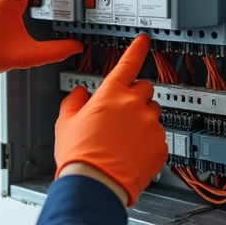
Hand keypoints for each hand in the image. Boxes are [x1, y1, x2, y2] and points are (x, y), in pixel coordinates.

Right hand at [54, 34, 165, 206]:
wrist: (96, 183)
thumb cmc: (80, 155)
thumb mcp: (65, 123)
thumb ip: (73, 102)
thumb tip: (79, 94)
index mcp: (111, 94)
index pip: (128, 62)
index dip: (137, 48)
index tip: (143, 40)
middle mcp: (135, 105)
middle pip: (144, 88)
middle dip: (134, 96)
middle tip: (120, 113)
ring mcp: (151, 125)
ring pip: (152, 113)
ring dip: (142, 120)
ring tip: (124, 139)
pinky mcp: (160, 146)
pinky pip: (158, 137)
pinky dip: (148, 142)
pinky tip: (131, 153)